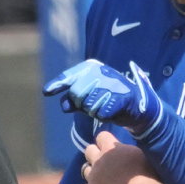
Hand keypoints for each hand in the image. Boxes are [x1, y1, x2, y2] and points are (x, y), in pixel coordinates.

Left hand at [44, 60, 160, 136]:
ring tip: (103, 107)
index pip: (71, 75)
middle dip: (81, 104)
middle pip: (77, 92)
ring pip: (89, 104)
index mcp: (93, 68)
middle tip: (91, 105)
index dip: (58, 84)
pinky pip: (102, 112)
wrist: (137, 106)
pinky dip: (104, 116)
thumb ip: (74, 100)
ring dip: (94, 111)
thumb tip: (64, 106)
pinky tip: (111, 111)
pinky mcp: (122, 97)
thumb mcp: (89, 98)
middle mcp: (102, 71)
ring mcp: (113, 83)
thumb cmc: (109, 100)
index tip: (47, 92)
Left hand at [81, 131, 156, 183]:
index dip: (106, 142)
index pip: (101, 136)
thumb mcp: (138, 155)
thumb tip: (122, 150)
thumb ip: (126, 151)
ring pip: (85, 170)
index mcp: (111, 148)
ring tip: (104, 182)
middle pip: (89, 150)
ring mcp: (92, 177)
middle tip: (106, 164)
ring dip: (93, 174)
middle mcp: (98, 160)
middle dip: (95, 155)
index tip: (112, 148)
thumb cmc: (146, 175)